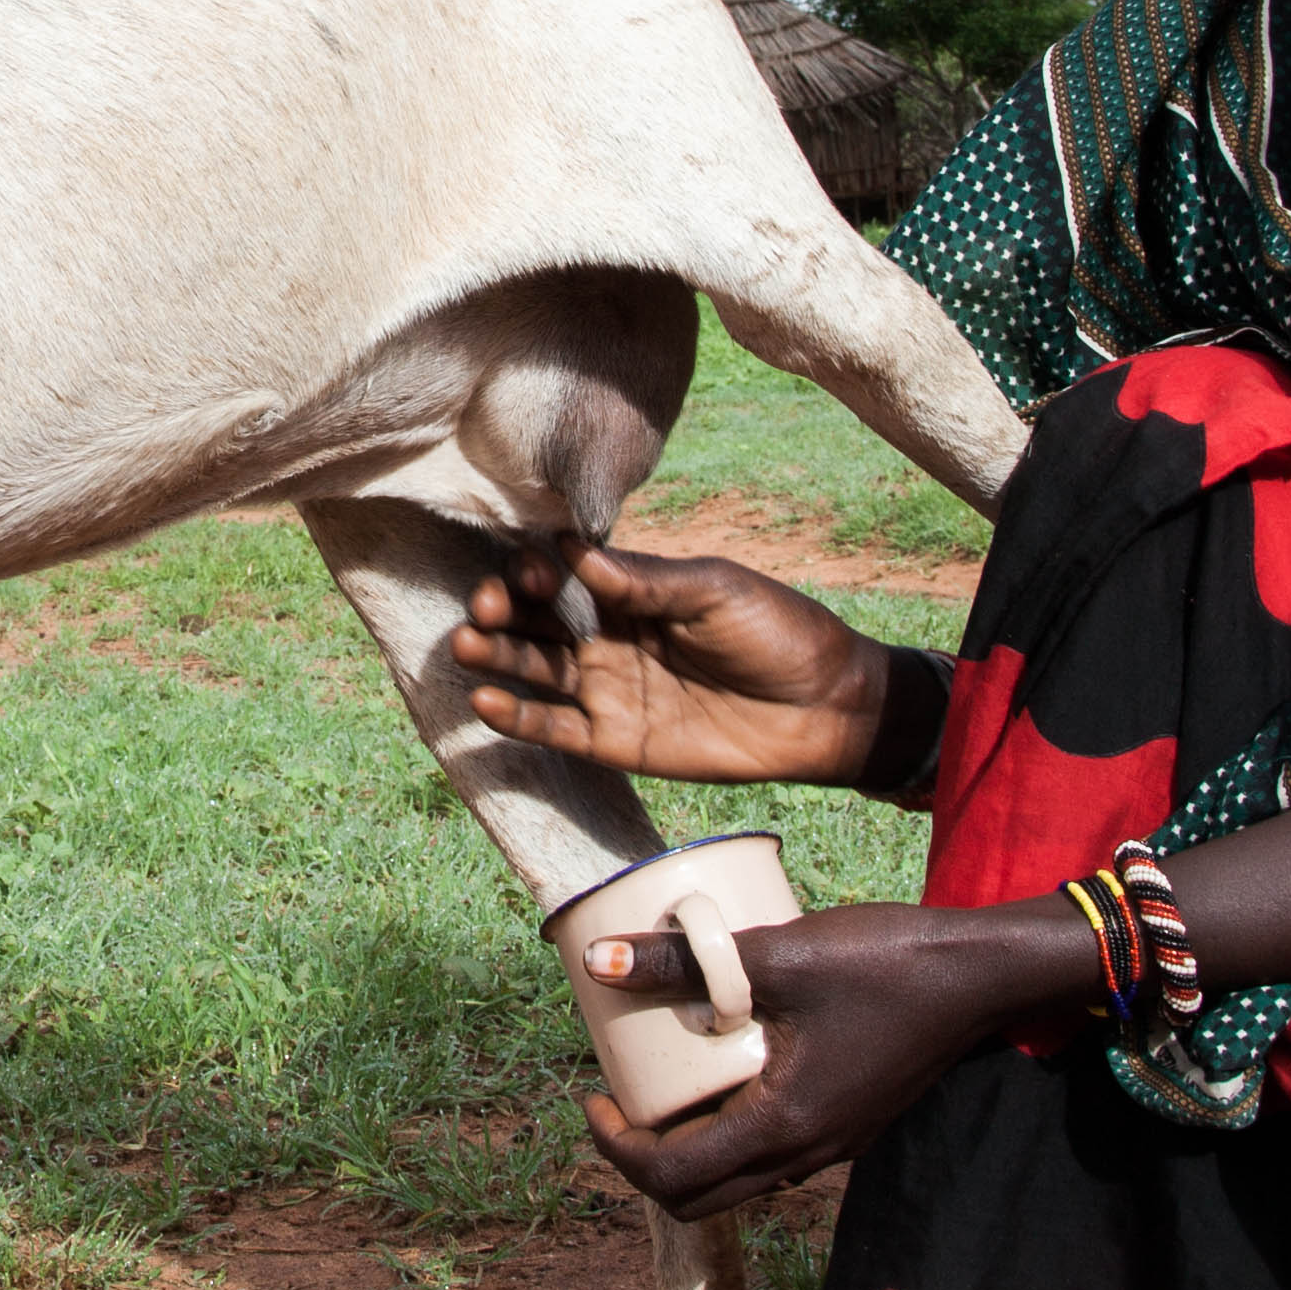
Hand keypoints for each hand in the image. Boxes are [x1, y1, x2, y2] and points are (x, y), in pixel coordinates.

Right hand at [447, 541, 887, 788]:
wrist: (826, 708)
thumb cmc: (778, 632)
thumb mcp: (716, 590)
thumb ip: (644, 579)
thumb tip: (570, 547)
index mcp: (631, 592)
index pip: (562, 575)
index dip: (535, 571)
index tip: (526, 569)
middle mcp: (609, 637)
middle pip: (536, 622)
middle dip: (502, 611)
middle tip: (483, 609)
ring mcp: (608, 690)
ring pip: (534, 672)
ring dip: (495, 659)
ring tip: (464, 647)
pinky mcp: (616, 742)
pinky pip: (555, 730)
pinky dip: (518, 718)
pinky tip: (485, 702)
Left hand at [568, 897, 1097, 1220]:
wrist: (983, 974)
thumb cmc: (886, 962)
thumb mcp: (777, 952)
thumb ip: (685, 961)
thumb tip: (599, 961)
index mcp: (784, 1128)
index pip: (674, 1177)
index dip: (616, 1149)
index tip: (593, 1099)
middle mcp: (807, 1154)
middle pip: (700, 1198)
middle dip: (646, 1159)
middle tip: (621, 1101)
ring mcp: (833, 1146)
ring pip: (739, 1181)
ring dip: (690, 1148)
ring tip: (666, 1083)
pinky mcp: (849, 1125)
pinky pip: (773, 1154)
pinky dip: (731, 1130)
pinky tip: (725, 1069)